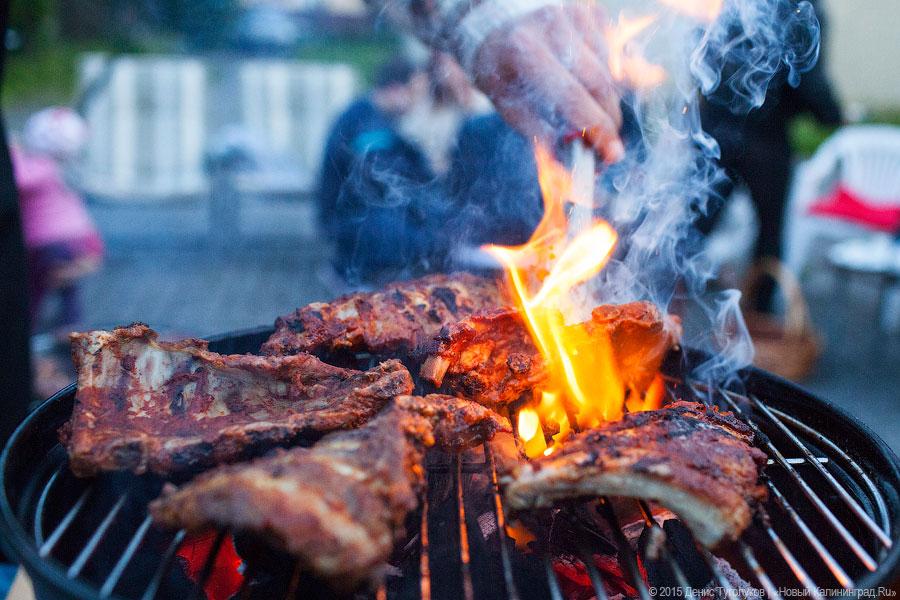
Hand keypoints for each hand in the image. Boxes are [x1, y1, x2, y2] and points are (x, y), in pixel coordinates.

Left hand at [470, 3, 623, 160]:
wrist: (492, 17)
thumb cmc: (498, 67)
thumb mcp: (505, 102)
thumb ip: (537, 132)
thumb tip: (568, 169)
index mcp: (525, 51)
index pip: (573, 97)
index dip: (597, 130)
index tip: (612, 154)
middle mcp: (553, 25)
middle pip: (600, 84)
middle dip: (608, 121)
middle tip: (608, 147)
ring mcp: (573, 12)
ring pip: (609, 70)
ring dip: (604, 100)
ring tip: (586, 111)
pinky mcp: (588, 7)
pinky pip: (609, 52)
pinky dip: (602, 75)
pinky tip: (581, 78)